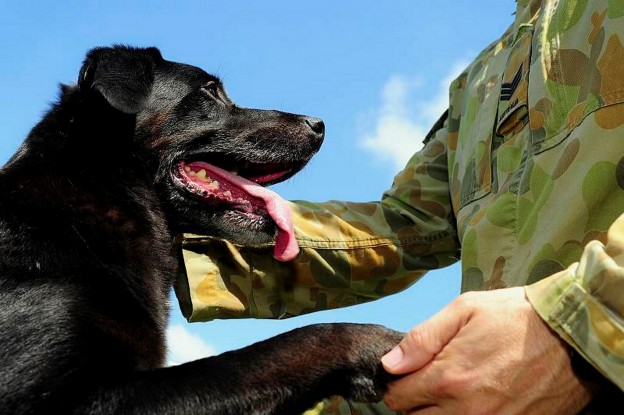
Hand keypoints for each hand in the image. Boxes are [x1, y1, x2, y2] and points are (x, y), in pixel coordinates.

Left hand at [381, 287, 596, 413]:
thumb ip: (422, 339)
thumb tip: (390, 364)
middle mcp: (466, 410)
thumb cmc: (514, 316)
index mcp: (447, 378)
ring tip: (454, 388)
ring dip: (439, 412)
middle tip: (431, 379)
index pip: (398, 399)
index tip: (408, 373)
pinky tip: (477, 398)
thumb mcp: (463, 310)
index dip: (398, 384)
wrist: (572, 335)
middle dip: (416, 401)